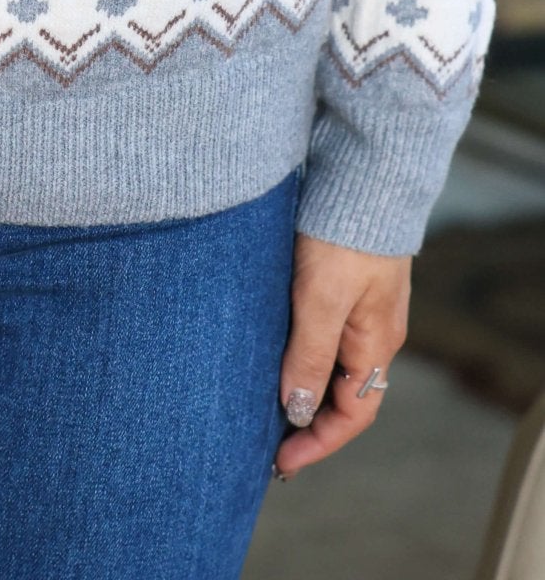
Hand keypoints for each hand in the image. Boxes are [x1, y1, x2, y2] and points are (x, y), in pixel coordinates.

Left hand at [273, 231, 409, 477]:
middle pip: (343, 394)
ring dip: (302, 388)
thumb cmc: (344, 236)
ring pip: (331, 364)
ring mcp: (360, 307)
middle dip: (308, 423)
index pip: (352, 415)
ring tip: (261, 403)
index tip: (280, 462)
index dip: (318, 442)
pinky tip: (272, 351)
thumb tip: (297, 410)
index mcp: (376, 344)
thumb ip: (311, 354)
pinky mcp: (342, 282)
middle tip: (266, 441)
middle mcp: (372, 331)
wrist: (361, 174)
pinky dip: (300, 354)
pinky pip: (323, 334)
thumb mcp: (322, 299)